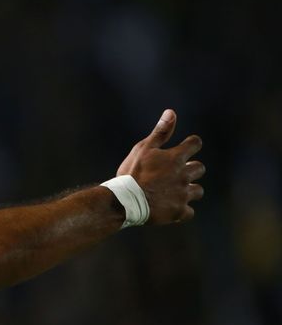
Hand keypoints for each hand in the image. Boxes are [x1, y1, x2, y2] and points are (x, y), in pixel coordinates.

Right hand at [116, 109, 204, 224]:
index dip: (191, 144)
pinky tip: (170, 208)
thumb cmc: (132, 172)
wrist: (125, 201)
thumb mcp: (143, 148)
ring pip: (198, 191)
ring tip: (173, 192)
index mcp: (176, 158)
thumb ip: (161, 131)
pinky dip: (181, 210)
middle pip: (200, 168)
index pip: (195, 144)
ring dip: (189, 190)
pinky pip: (189, 212)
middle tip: (175, 174)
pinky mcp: (179, 212)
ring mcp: (183, 194)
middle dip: (191, 169)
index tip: (185, 148)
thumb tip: (171, 112)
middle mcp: (184, 175)